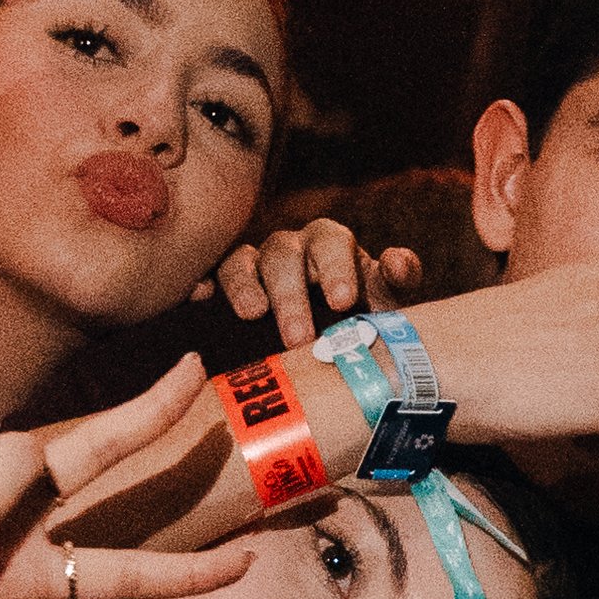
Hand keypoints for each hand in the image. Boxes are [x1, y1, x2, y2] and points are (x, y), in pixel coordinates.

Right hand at [197, 218, 420, 344]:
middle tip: (299, 338)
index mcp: (332, 249)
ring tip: (253, 315)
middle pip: (285, 254)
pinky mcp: (223, 289)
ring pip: (243, 261)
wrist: (327, 354)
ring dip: (246, 286)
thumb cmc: (360, 323)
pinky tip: (201, 296)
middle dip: (292, 294)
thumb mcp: (384, 306)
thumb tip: (398, 263)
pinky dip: (202, 281)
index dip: (336, 268)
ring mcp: (255, 267)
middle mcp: (292, 250)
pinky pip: (208, 276)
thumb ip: (395, 282)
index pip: (333, 243)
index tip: (343, 302)